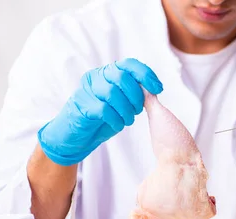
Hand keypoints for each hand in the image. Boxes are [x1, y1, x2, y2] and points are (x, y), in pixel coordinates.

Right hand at [38, 58, 162, 165]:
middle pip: (121, 77)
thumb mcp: (123, 103)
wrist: (77, 136)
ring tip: (127, 120)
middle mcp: (96, 77)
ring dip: (126, 110)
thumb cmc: (103, 119)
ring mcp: (86, 91)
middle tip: (138, 111)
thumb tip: (154, 89)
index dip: (146, 75)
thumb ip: (135, 94)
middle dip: (136, 96)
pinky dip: (116, 119)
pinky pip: (103, 109)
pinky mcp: (81, 107)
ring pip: (112, 92)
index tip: (158, 89)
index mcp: (107, 73)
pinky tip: (118, 125)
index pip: (129, 64)